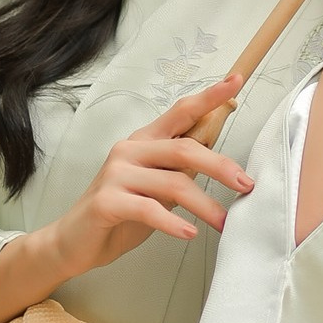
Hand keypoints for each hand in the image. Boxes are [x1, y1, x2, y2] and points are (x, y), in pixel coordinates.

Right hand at [42, 73, 252, 280]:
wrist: (75, 242)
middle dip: (220, 167)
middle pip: (185, 148)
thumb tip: (221, 158)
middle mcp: (130, 150)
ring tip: (224, 223)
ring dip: (205, 206)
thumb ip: (181, 169)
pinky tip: (188, 233)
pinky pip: (149, 209)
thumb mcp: (158, 188)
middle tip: (246, 185)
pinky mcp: (106, 201)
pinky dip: (173, 222)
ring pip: (173, 183)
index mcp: (145, 141)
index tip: (237, 80)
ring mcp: (116, 174)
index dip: (210, 96)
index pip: (181, 112)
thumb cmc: (122, 213)